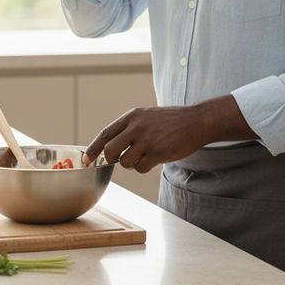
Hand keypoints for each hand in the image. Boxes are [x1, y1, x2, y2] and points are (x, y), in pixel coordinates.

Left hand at [83, 96, 257, 173]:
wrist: (196, 121)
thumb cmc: (171, 121)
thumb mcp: (147, 117)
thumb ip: (130, 129)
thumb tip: (111, 148)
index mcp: (132, 116)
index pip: (105, 134)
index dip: (94, 148)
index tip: (87, 159)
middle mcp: (136, 126)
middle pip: (110, 150)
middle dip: (112, 159)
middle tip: (121, 159)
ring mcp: (146, 139)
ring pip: (125, 162)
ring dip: (132, 164)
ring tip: (145, 156)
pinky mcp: (157, 152)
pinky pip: (140, 168)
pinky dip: (144, 167)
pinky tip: (155, 159)